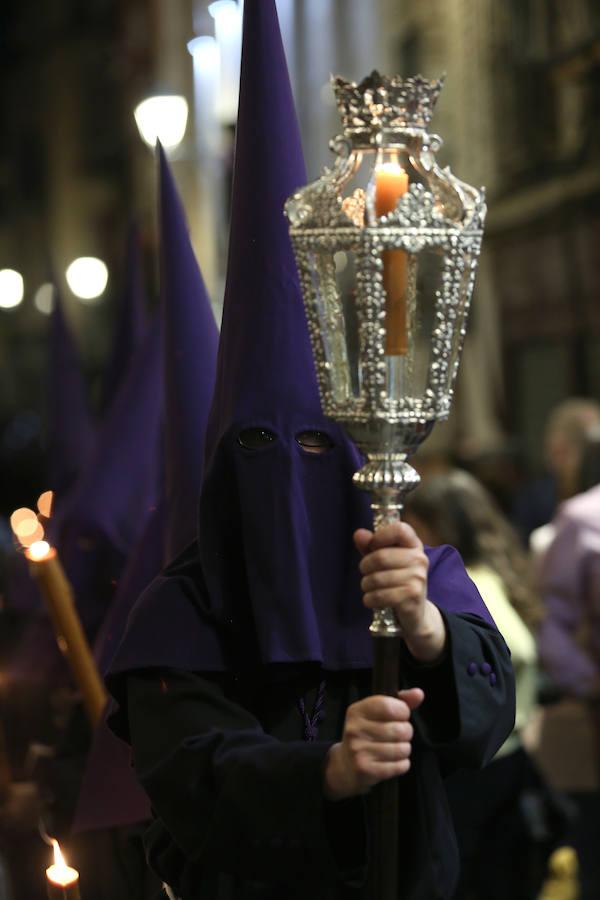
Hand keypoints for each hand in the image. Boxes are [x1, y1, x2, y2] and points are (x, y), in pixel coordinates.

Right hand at [323, 689, 423, 799]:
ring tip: (395, 748)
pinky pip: (400, 766)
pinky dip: (402, 764)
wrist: (346, 765)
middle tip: (399, 735)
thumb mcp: (377, 714)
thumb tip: (419, 693)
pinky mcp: (365, 770)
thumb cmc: (367, 734)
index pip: (389, 707)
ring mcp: (359, 750)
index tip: (401, 716)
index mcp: (357, 711)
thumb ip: (400, 701)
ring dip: (404, 750)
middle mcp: (355, 729)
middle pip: (400, 730)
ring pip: (402, 749)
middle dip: (406, 733)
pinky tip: (393, 762)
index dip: (403, 711)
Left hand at [354, 522, 446, 662]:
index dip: (380, 536)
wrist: (415, 612)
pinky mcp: (412, 596)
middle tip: (366, 573)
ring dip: (366, 585)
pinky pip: (380, 595)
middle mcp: (419, 559)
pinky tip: (372, 600)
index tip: (373, 546)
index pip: (399, 529)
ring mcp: (418, 578)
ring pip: (377, 578)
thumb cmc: (396, 580)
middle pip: (380, 556)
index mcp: (414, 545)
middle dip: (365, 566)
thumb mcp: (383, 560)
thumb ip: (370, 546)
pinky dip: (370, 599)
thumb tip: (359, 534)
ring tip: (370, 588)